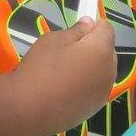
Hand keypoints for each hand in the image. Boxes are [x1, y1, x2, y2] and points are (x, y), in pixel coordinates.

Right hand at [12, 15, 118, 132]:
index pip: (107, 29)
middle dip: (94, 47)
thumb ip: (76, 30)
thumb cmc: (40, 69)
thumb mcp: (53, 40)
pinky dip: (85, 85)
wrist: (26, 110)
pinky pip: (94, 89)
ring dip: (91, 67)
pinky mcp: (94, 108)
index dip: (94, 25)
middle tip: (69, 51)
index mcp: (102, 50)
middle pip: (107, 51)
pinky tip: (65, 90)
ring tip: (66, 71)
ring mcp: (103, 92)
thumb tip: (89, 25)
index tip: (79, 28)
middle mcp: (109, 71)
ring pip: (102, 72)